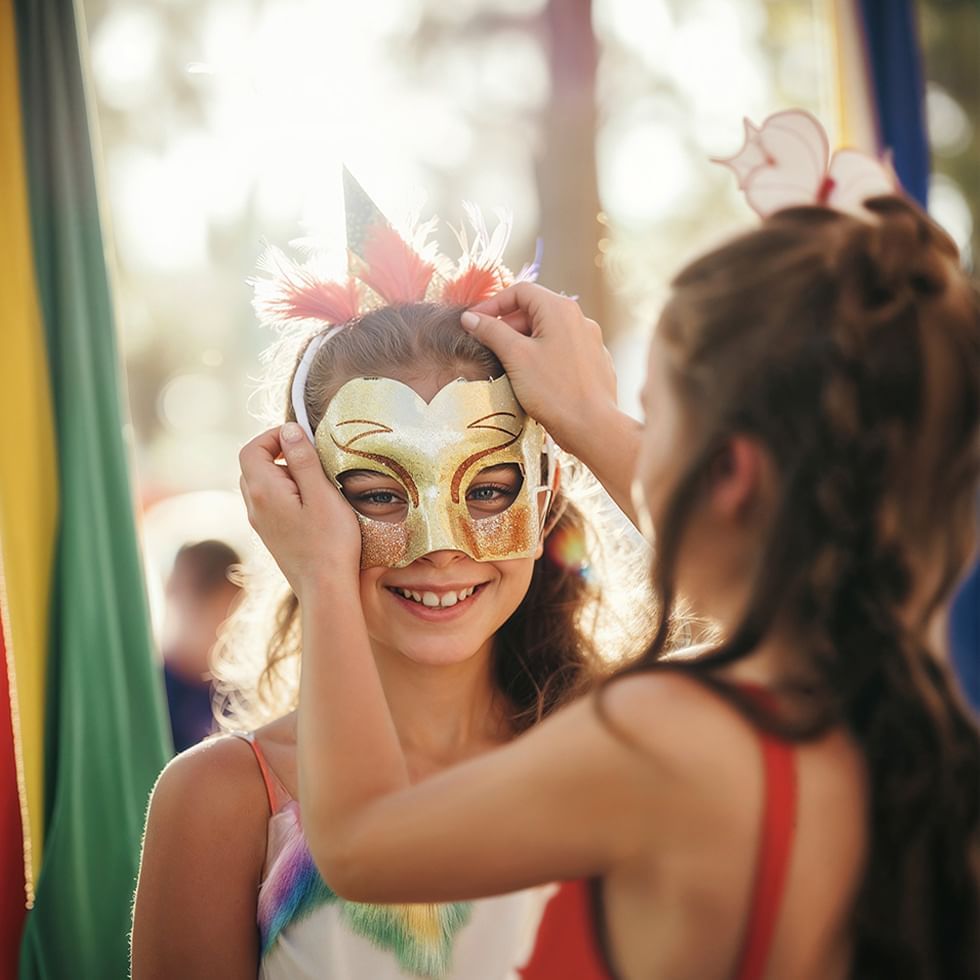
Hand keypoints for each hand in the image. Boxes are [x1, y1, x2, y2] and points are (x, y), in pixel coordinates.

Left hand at [239, 423, 360, 598]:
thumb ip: (303, 459)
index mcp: (263, 491)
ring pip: (261, 485)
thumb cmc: (329, 541)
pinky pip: (269, 503)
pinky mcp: (270, 536)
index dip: (273, 436)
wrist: (325, 588)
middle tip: (311, 458)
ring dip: (284, 475)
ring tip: (315, 483)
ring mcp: (260, 524)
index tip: (301, 437)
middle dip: (279, 453)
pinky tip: (312, 506)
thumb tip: (289, 429)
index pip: (252, 449)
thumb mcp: (322, 493)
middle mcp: (254, 506)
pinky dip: (286, 493)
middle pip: (253, 466)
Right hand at [461, 283, 617, 456]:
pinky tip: (533, 378)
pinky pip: (562, 350)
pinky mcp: (593, 363)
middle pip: (535, 311)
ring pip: (548, 332)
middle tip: (487, 346)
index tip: (474, 321)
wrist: (592, 427)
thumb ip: (491, 331)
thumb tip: (470, 317)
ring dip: (524, 342)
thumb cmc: (554, 391)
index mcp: (560, 310)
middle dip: (507, 325)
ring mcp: (590, 341)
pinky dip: (543, 356)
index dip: (493, 303)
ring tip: (507, 365)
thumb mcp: (515, 357)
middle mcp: (579, 319)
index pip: (520, 291)